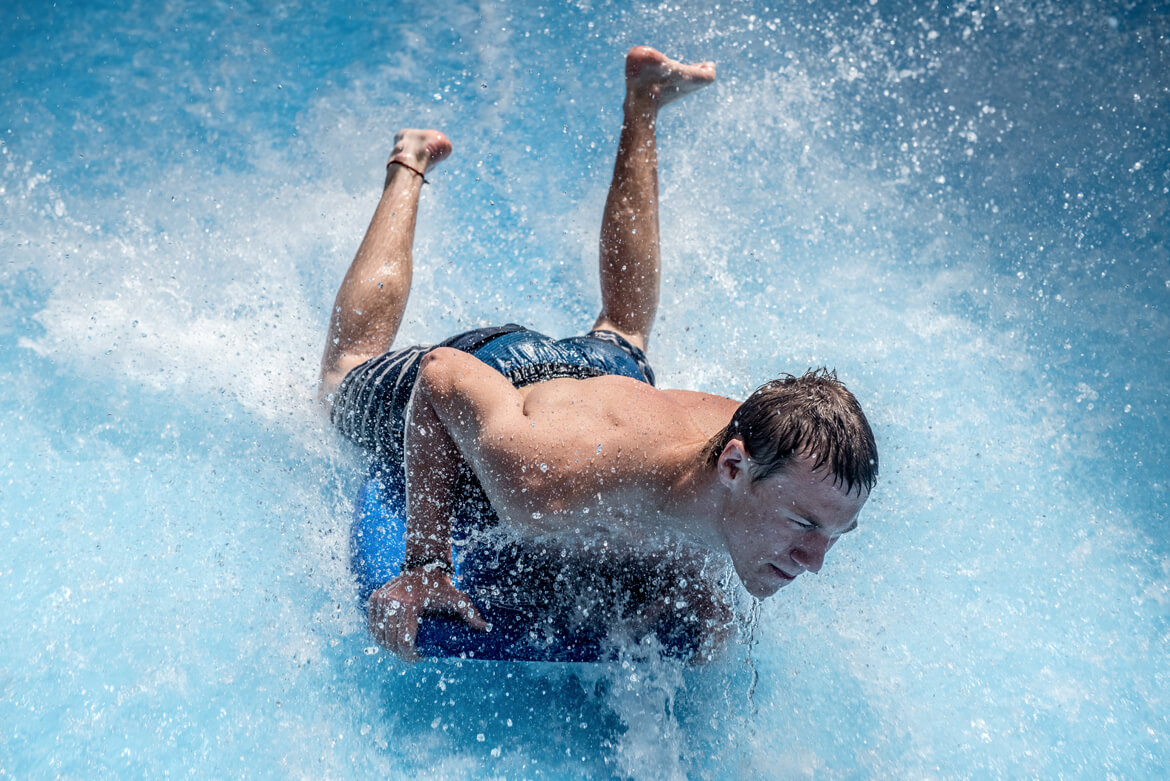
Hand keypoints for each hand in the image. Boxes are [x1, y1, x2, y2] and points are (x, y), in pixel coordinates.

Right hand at [367, 566, 487, 661]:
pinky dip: (378, 635)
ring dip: (388, 646)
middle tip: (410, 657)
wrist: (424, 566)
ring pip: (378, 635)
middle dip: (400, 653)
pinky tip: (389, 640)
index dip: (410, 655)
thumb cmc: (442, 587)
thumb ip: (469, 613)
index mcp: (409, 604)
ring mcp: (380, 599)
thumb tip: (485, 627)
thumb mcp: (457, 598)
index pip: (404, 641)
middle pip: (390, 640)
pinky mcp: (374, 598)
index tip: (418, 658)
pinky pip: (371, 625)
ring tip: (401, 650)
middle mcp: (391, 601)